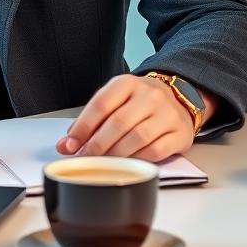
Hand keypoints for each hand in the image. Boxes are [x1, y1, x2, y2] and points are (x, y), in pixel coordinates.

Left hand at [55, 75, 194, 162]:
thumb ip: (92, 120)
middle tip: (84, 158)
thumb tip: (66, 144)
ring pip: (137, 138)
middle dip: (96, 145)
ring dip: (116, 155)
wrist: (178, 98)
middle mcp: (149, 95)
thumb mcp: (116, 100)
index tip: (70, 145)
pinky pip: (156, 151)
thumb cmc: (140, 102)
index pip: (101, 104)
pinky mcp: (180, 133)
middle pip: (118, 123)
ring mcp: (167, 113)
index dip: (83, 127)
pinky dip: (138, 159)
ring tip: (103, 163)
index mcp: (127, 83)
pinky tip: (129, 163)